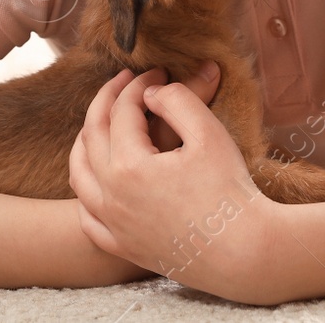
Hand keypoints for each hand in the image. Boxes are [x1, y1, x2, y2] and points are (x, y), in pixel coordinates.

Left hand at [70, 67, 279, 301]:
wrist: (244, 253)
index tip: (159, 71)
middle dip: (107, 100)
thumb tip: (153, 92)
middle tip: (125, 81)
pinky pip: (87, 217)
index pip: (122, 111)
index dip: (139, 85)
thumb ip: (178, 101)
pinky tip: (97, 181)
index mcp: (128, 166)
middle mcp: (110, 196)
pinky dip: (86, 192)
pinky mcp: (123, 246)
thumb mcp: (209, 134)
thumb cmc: (229, 192)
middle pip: (92, 136)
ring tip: (102, 122)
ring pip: (80, 175)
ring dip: (85, 141)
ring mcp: (113, 225)